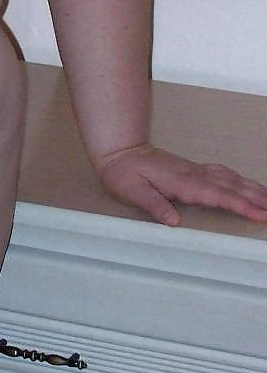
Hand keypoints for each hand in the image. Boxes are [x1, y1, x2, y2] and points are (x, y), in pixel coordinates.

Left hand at [96, 143, 266, 226]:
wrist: (119, 151)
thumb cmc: (123, 174)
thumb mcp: (132, 191)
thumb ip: (153, 205)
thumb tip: (173, 221)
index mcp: (183, 183)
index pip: (218, 196)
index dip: (241, 205)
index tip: (260, 214)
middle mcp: (194, 175)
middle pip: (232, 187)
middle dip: (257, 199)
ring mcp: (195, 170)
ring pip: (230, 179)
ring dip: (252, 189)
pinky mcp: (192, 170)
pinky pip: (222, 174)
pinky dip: (239, 180)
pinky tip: (246, 184)